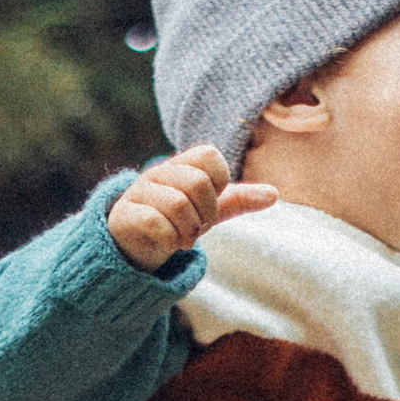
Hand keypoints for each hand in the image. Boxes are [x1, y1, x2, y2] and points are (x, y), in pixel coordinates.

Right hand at [106, 144, 276, 272]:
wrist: (135, 245)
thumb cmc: (175, 222)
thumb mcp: (209, 210)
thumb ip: (238, 200)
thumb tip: (274, 194)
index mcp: (182, 165)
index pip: (210, 155)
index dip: (219, 182)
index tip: (211, 202)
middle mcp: (159, 172)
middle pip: (197, 183)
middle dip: (205, 214)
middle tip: (197, 228)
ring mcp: (139, 191)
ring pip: (177, 204)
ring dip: (188, 232)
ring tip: (183, 239)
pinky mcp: (125, 214)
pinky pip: (156, 223)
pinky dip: (170, 240)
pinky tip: (168, 244)